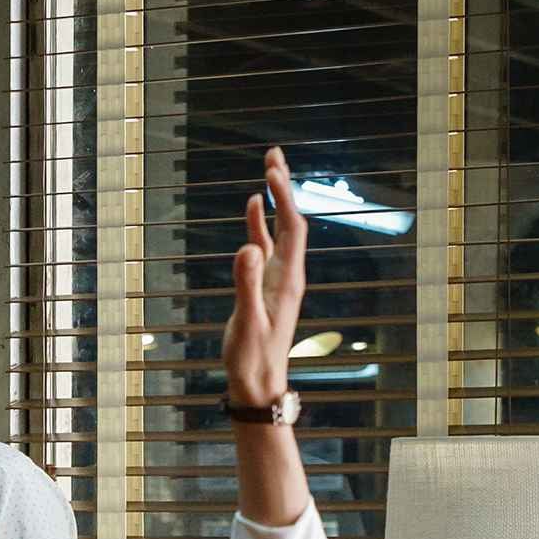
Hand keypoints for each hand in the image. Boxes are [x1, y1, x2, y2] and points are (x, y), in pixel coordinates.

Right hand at [224, 146, 307, 407]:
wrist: (258, 384)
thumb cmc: (252, 357)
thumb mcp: (247, 322)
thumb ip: (245, 284)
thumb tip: (247, 247)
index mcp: (288, 279)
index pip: (292, 228)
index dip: (285, 197)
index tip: (272, 170)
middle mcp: (287, 273)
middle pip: (291, 221)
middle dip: (283, 187)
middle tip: (273, 155)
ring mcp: (276, 278)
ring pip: (279, 230)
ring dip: (274, 200)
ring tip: (267, 170)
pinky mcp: (264, 286)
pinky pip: (264, 247)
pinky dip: (260, 224)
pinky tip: (253, 209)